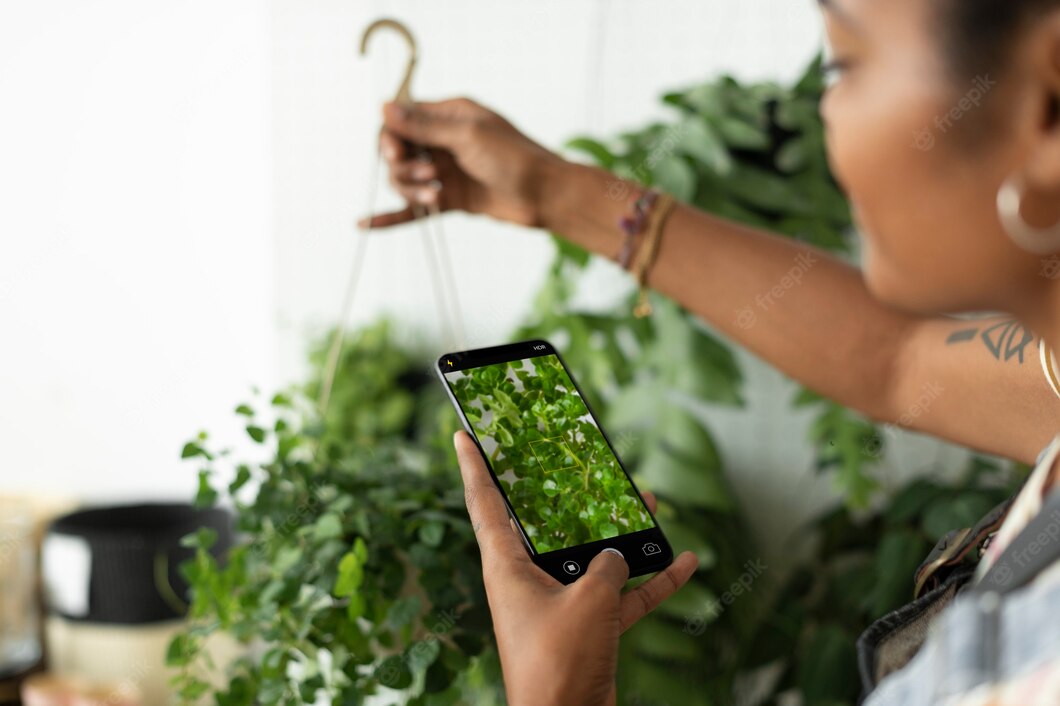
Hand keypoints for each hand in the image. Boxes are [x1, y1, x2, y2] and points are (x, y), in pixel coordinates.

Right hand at [359, 97, 564, 229]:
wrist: (547, 196)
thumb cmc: (516, 158)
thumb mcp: (468, 136)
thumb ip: (425, 126)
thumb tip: (384, 107)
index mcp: (450, 115)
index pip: (402, 120)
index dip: (392, 137)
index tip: (397, 153)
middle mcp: (445, 140)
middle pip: (399, 151)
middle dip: (403, 166)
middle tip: (424, 175)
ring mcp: (447, 171)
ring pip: (405, 180)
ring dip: (410, 190)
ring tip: (433, 196)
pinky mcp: (451, 199)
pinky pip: (414, 209)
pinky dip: (392, 216)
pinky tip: (366, 224)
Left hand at [453, 430, 698, 705]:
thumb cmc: (560, 662)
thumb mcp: (589, 600)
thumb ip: (606, 566)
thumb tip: (616, 555)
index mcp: (506, 566)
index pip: (483, 502)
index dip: (473, 465)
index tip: (463, 433)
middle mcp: (528, 580)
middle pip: (547, 524)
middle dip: (568, 492)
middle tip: (579, 458)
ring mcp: (559, 604)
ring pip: (591, 556)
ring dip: (620, 533)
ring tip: (649, 501)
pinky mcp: (587, 629)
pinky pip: (621, 595)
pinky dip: (651, 581)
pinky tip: (685, 563)